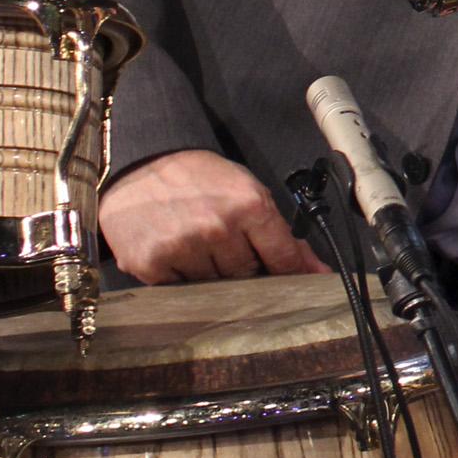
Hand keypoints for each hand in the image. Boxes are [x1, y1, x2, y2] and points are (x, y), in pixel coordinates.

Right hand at [102, 149, 328, 283]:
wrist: (141, 168)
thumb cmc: (199, 180)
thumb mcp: (247, 191)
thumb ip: (281, 233)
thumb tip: (316, 270)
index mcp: (248, 205)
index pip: (283, 256)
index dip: (290, 272)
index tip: (291, 280)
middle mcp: (217, 227)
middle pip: (249, 275)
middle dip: (245, 267)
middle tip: (228, 246)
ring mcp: (183, 247)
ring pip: (215, 286)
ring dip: (212, 274)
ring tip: (199, 245)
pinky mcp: (152, 264)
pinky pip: (181, 290)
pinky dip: (183, 278)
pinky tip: (177, 254)